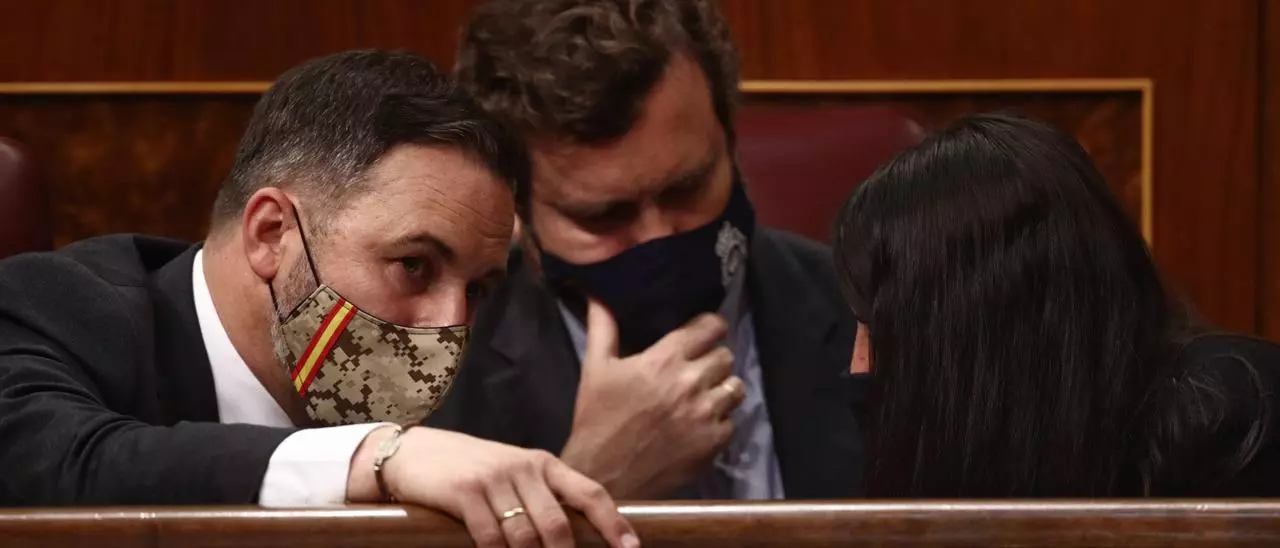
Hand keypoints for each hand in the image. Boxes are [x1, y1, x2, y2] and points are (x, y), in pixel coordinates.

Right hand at [348, 426, 639, 547]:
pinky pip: (490, 537)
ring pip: (526, 536)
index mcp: (543, 464)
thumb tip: (573, 534)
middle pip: (558, 524)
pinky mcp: (463, 492)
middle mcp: (523, 467)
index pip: (589, 492)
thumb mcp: (511, 474)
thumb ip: (541, 497)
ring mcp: (493, 478)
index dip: (613, 523)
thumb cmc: (468, 469)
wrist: (411, 453)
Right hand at [560, 299, 745, 498]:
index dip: (709, 328)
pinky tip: (698, 425)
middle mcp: (690, 383)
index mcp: (663, 360)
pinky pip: (731, 422)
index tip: (702, 335)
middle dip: (712, 360)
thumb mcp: (595, 368)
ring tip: (702, 398)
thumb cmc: (597, 419)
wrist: (603, 476)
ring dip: (721, 390)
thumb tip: (597, 292)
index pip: (710, 327)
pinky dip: (718, 422)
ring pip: (735, 387)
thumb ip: (603, 326)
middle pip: (726, 356)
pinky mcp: (713, 443)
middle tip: (697, 371)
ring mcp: (705, 415)